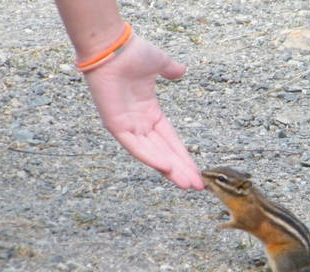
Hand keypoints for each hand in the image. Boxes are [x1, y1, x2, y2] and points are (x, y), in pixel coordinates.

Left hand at [83, 35, 203, 189]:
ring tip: (186, 184)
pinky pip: (135, 146)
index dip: (184, 156)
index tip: (197, 172)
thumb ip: (170, 70)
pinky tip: (166, 168)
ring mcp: (127, 126)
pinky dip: (150, 157)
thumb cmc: (132, 52)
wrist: (112, 45)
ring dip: (169, 170)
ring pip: (152, 154)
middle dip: (181, 170)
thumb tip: (181, 70)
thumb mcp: (159, 63)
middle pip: (164, 153)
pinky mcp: (116, 125)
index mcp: (149, 112)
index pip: (170, 140)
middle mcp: (139, 123)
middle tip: (196, 187)